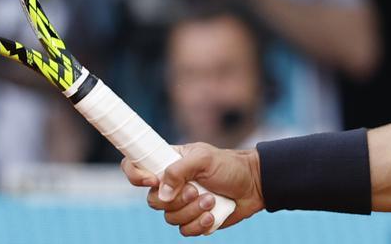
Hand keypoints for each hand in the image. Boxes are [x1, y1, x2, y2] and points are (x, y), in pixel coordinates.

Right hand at [122, 143, 265, 235]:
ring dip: (192, 211)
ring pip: (170, 218)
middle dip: (177, 200)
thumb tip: (162, 191)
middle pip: (153, 201)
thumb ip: (179, 170)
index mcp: (169, 162)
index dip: (136, 175)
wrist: (253, 185)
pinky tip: (213, 215)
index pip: (137, 165)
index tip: (152, 181)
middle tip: (197, 190)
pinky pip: (184, 231)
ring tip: (212, 200)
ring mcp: (182, 203)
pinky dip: (199, 225)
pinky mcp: (193, 219)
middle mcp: (172, 184)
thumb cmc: (230, 166)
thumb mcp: (204, 159)